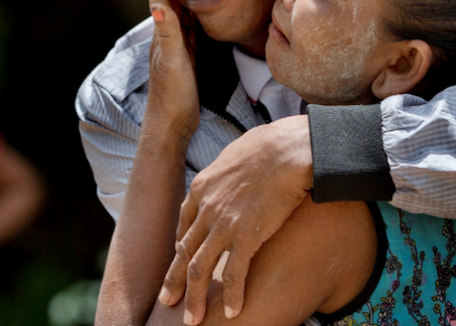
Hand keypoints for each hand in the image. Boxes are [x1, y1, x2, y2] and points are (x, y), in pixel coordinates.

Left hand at [130, 0, 199, 146]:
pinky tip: (195, 12)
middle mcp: (168, 37)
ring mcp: (177, 47)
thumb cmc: (172, 95)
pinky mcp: (188, 58)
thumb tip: (156, 4)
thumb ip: (168, 33)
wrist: (172, 125)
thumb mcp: (173, 62)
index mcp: (164, 33)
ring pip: (178, 14)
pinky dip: (191, 16)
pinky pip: (190, 29)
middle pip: (166, 1)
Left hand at [158, 115, 313, 324]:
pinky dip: (232, 294)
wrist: (287, 149)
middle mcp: (206, 208)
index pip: (185, 224)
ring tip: (193, 319)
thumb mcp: (235, 156)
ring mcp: (223, 223)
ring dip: (195, 297)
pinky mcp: (246, 235)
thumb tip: (233, 176)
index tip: (181, 261)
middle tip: (168, 301)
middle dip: (175, 281)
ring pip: (199, 268)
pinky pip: (234, 273)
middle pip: (184, 251)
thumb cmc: (269, 147)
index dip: (181, 247)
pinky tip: (233, 311)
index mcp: (202, 187)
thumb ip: (227, 174)